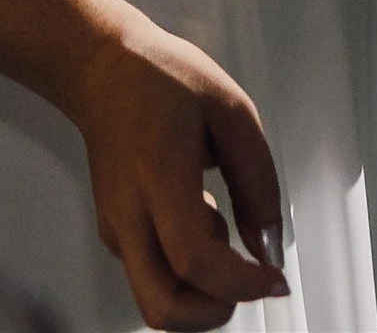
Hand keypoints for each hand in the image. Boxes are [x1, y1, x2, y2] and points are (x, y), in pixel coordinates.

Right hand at [77, 19, 286, 329]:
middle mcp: (128, 212)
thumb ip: (256, 179)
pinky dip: (187, 271)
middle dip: (215, 312)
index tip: (274, 276)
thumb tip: (269, 246)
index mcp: (158, 174)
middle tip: (247, 277)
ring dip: (202, 290)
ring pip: (156, 301)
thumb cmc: (162, 78)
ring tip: (215, 223)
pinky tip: (196, 214)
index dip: (241, 282)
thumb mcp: (230, 108)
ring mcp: (115, 227)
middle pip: (163, 308)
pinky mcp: (114, 233)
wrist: (102, 68)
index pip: (194, 260)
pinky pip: (154, 276)